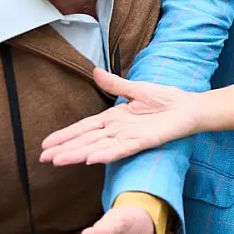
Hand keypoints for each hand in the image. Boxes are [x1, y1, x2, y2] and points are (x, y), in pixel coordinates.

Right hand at [40, 68, 200, 165]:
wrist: (189, 107)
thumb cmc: (166, 99)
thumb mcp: (136, 88)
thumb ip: (115, 84)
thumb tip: (95, 72)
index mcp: (114, 118)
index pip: (84, 128)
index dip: (65, 135)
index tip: (46, 144)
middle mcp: (118, 130)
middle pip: (86, 141)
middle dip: (65, 149)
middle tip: (43, 158)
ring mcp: (129, 137)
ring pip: (98, 148)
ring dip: (78, 154)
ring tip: (59, 161)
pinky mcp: (143, 142)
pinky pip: (122, 150)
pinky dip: (106, 154)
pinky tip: (91, 159)